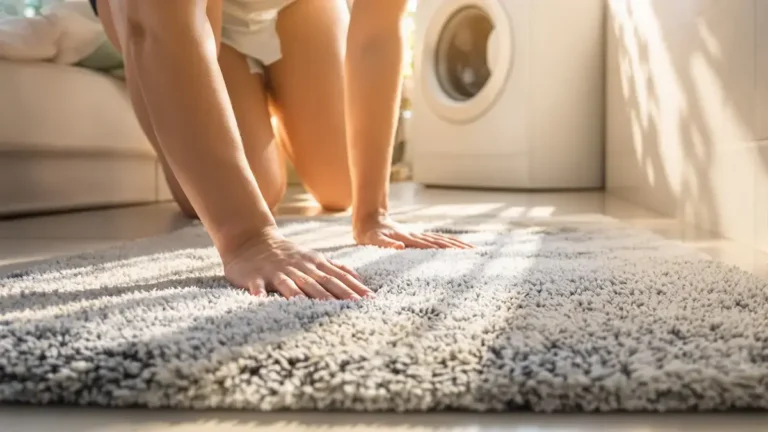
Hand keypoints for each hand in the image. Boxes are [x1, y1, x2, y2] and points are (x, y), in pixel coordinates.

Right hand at [222, 227, 372, 299]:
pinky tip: (261, 300)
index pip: (338, 277)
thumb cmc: (286, 254)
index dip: (354, 288)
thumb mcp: (313, 257)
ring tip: (321, 307)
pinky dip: (260, 292)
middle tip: (356, 307)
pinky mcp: (256, 276)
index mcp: (313, 264)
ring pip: (294, 284)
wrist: (251, 240)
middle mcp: (298, 268)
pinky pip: (258, 285)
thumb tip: (358, 279)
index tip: (370, 300)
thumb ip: (334, 268)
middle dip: (340, 294)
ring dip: (307, 295)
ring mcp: (277, 272)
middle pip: (321, 282)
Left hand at [353, 215, 472, 249]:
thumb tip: (399, 246)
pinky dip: (447, 243)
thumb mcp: (374, 240)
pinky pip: (435, 240)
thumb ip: (386, 244)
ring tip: (472, 249)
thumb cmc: (369, 234)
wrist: (369, 219)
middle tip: (475, 252)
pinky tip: (455, 246)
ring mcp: (418, 236)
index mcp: (409, 239)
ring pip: (441, 240)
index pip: (431, 245)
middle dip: (458, 247)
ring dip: (456, 245)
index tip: (461, 254)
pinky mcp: (416, 237)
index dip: (446, 249)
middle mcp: (416, 236)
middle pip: (441, 241)